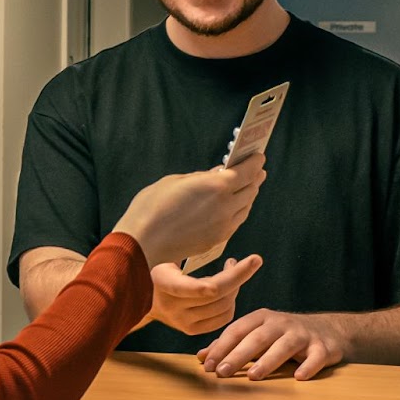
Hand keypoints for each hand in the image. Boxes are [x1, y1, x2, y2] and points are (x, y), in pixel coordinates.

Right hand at [112, 153, 264, 269]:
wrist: (142, 242)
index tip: (258, 157)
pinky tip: (233, 207)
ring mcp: (223, 225)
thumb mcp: (175, 181)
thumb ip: (201, 177)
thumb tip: (216, 174)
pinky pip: (235, 222)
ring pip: (245, 208)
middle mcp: (226, 206)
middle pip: (251, 189)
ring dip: (248, 195)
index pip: (248, 171)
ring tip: (247, 187)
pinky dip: (239, 211)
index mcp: (217, 185)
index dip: (255, 162)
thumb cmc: (152, 206)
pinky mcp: (217, 240)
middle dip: (255, 177)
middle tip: (256, 170)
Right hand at [145, 255, 262, 335]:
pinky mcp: (190, 330)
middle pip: (218, 294)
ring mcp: (181, 321)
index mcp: (163, 282)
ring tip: (232, 270)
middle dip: (238, 275)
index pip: (198, 287)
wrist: (136, 297)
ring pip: (224, 307)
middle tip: (245, 261)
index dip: (227, 276)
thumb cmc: (153, 266)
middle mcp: (172, 306)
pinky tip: (228, 289)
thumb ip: (184, 248)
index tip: (245, 259)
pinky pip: (223, 318)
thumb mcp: (163, 254)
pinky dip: (231, 302)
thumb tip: (208, 228)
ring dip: (235, 287)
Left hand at [197, 308, 349, 380]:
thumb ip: (230, 345)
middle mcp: (281, 323)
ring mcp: (303, 334)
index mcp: (261, 318)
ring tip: (254, 376)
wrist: (328, 330)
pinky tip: (299, 377)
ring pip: (284, 346)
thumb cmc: (283, 335)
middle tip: (222, 372)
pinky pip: (316, 356)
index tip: (207, 365)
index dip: (221, 347)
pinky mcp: (323, 347)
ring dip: (268, 361)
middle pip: (257, 338)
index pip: (237, 330)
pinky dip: (309, 366)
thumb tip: (201, 358)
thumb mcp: (257, 334)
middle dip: (238, 355)